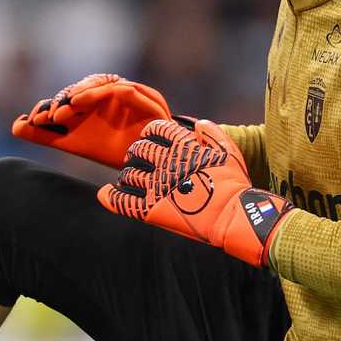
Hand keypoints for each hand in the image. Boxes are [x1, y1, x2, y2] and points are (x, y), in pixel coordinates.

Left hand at [10, 74, 171, 167]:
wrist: (148, 172)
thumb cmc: (113, 154)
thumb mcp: (73, 143)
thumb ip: (45, 135)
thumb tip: (14, 125)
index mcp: (94, 101)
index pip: (69, 97)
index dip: (50, 106)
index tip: (33, 120)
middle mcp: (111, 94)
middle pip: (83, 88)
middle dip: (62, 101)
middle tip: (45, 117)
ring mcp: (129, 93)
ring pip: (100, 83)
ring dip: (78, 95)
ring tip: (60, 112)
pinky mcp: (146, 97)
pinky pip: (120, 88)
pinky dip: (97, 92)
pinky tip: (78, 103)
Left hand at [99, 118, 292, 267]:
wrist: (232, 216)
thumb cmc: (234, 184)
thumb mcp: (229, 151)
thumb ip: (212, 133)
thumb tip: (198, 123)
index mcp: (183, 146)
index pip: (157, 129)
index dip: (151, 132)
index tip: (151, 139)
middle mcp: (166, 163)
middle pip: (139, 150)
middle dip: (137, 153)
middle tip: (138, 160)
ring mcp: (157, 186)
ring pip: (128, 174)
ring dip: (128, 175)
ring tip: (130, 180)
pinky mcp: (152, 209)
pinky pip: (122, 201)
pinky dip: (110, 196)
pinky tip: (105, 194)